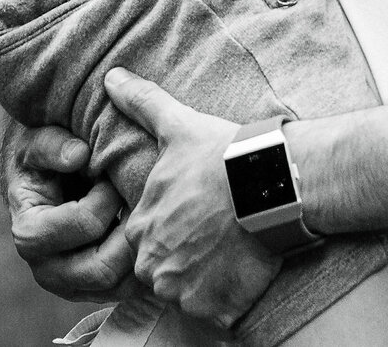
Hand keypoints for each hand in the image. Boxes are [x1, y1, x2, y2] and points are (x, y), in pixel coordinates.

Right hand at [0, 116, 138, 301]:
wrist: (47, 178)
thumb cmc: (43, 155)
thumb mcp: (37, 141)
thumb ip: (52, 145)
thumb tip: (78, 155)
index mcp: (30, 232)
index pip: (80, 227)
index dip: (105, 202)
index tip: (111, 178)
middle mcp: (47, 267)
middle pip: (100, 270)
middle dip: (129, 233)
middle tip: (142, 202)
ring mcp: (71, 283)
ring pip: (118, 286)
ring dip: (141, 253)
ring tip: (152, 217)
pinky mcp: (93, 288)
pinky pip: (127, 290)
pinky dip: (145, 267)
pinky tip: (157, 237)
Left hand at [103, 67, 282, 327]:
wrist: (275, 183)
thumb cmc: (225, 154)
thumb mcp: (179, 126)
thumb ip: (142, 104)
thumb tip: (112, 76)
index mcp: (141, 226)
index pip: (147, 239)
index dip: (176, 228)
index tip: (202, 215)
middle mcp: (153, 264)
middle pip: (165, 270)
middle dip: (189, 258)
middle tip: (221, 234)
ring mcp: (182, 290)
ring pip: (189, 292)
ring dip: (208, 279)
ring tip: (235, 250)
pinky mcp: (212, 309)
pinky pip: (216, 312)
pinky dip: (229, 298)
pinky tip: (245, 270)